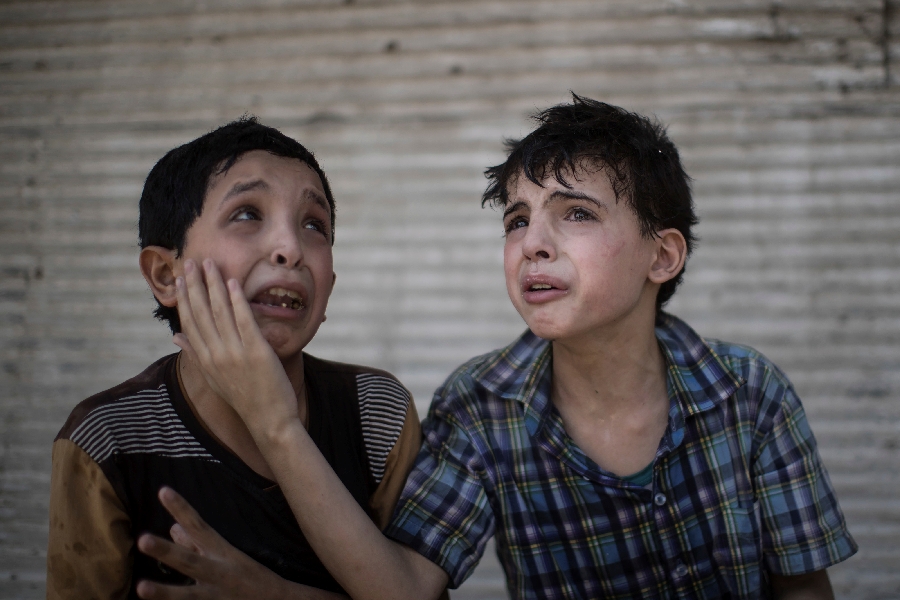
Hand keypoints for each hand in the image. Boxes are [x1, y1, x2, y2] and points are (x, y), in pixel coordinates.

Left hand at [136, 487, 345, 599]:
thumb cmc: (248, 576)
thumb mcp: (226, 555)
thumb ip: (196, 544)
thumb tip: (173, 528)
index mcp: (222, 552)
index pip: (199, 525)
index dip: (181, 509)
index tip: (163, 491)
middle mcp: (218, 573)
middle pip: (189, 561)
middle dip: (167, 552)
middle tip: (143, 540)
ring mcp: (215, 596)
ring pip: (187, 595)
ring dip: (164, 593)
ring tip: (141, 587)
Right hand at [173, 258, 299, 440]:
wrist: (269, 421)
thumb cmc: (244, 398)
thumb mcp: (214, 378)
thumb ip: (195, 354)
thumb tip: (174, 336)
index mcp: (205, 359)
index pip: (190, 322)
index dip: (184, 298)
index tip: (181, 278)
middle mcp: (216, 355)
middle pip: (201, 312)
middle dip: (195, 284)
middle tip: (190, 260)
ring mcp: (235, 353)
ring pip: (220, 312)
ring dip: (213, 285)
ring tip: (209, 264)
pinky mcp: (257, 352)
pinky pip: (244, 321)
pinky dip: (237, 301)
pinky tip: (232, 283)